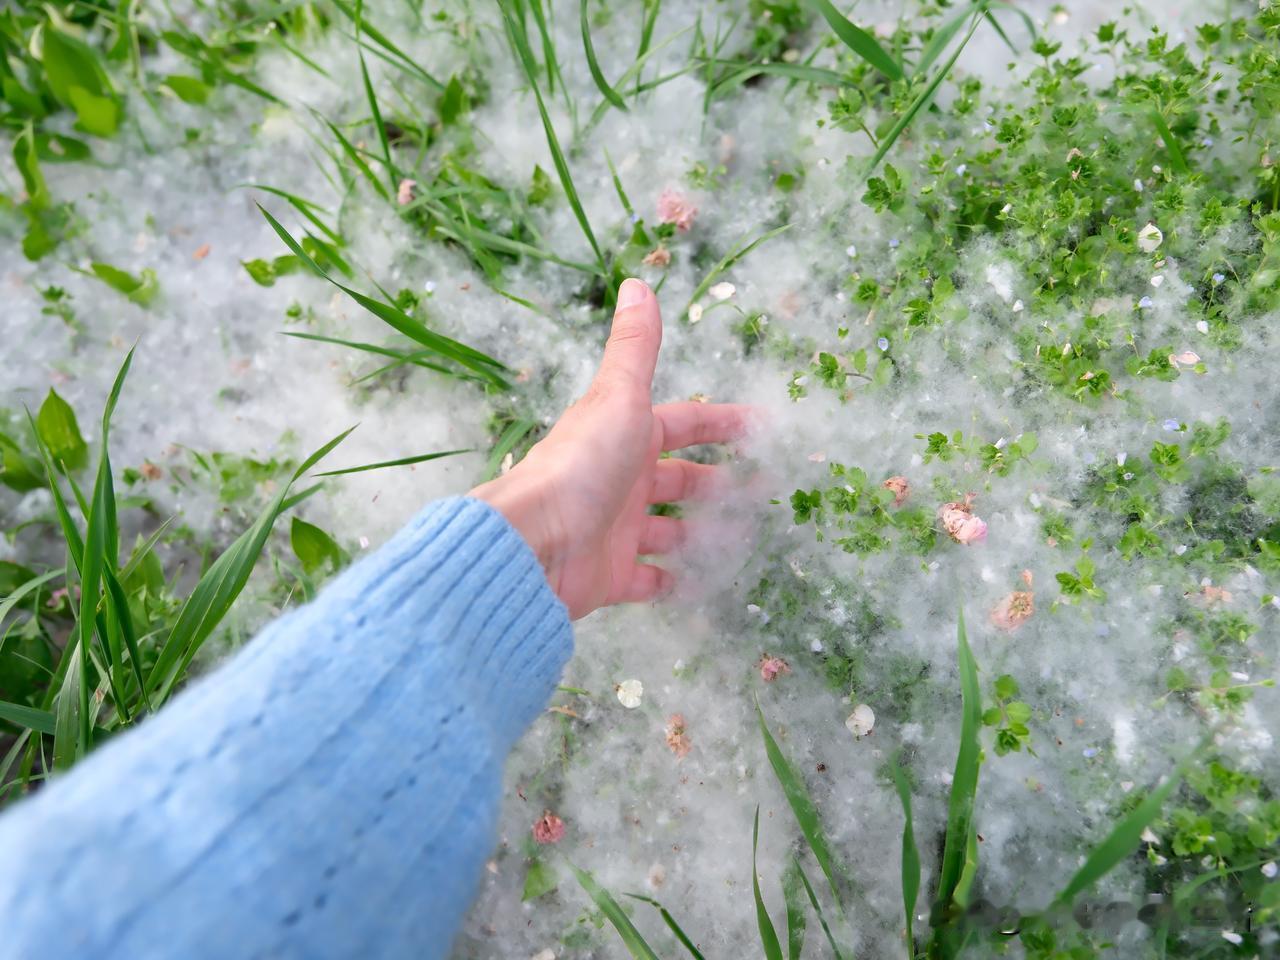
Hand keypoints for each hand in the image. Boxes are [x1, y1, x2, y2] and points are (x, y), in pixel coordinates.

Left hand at [470, 278, 749, 619]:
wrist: (537, 542)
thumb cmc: (581, 465)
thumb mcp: (618, 398)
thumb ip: (634, 348)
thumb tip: (637, 283)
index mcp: (624, 435)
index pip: (682, 424)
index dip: (719, 423)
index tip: (759, 427)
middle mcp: (619, 481)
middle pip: (676, 479)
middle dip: (714, 482)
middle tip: (762, 491)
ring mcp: (614, 530)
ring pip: (665, 528)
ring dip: (695, 531)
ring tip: (738, 537)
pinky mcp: (609, 575)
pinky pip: (646, 579)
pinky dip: (668, 580)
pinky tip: (694, 580)